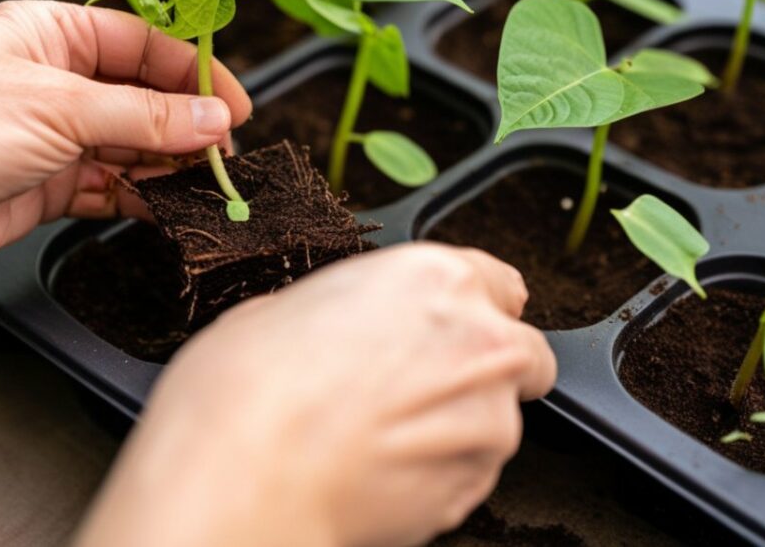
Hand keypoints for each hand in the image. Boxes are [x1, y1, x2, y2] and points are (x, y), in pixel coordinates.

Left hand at [0, 0, 249, 285]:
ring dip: (169, 167)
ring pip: (131, 147)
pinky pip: (111, 188)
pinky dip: (141, 200)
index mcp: (50, 34)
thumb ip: (145, 116)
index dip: (192, 73)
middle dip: (186, 126)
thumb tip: (214, 119)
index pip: (141, 45)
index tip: (234, 105)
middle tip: (225, 154)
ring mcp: (51, 137)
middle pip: (142, 98)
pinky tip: (169, 209)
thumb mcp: (59, 109)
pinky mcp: (46, 186)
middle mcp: (54, 82)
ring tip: (207, 186)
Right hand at [76, 243, 557, 546]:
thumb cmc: (249, 391)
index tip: (456, 331)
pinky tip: (379, 473)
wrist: (243, 478)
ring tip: (379, 441)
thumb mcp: (282, 309)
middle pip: (520, 355)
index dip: (477, 311)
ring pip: (495, 421)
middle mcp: (479, 340)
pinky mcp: (476, 485)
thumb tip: (339, 327)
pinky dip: (437, 475)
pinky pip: (469, 474)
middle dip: (481, 373)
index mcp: (435, 278)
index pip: (500, 285)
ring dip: (454, 430)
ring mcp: (489, 418)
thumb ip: (345, 311)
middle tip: (416, 393)